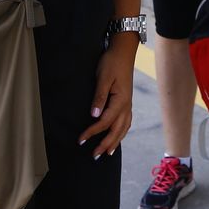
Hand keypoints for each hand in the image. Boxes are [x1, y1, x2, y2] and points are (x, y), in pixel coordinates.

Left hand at [77, 36, 135, 157]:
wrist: (123, 51)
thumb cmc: (112, 63)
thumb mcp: (103, 78)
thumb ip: (99, 97)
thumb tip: (94, 116)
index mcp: (120, 101)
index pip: (105, 122)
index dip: (92, 132)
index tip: (81, 140)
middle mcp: (126, 105)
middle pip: (116, 130)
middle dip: (105, 144)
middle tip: (94, 156)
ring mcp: (128, 104)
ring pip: (123, 128)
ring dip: (115, 141)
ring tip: (107, 153)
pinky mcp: (127, 101)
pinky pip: (126, 122)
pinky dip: (122, 132)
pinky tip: (117, 136)